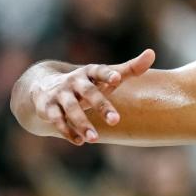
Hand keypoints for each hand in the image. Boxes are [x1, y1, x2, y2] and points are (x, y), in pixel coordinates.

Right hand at [31, 49, 154, 144]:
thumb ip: (130, 68)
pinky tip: (80, 142)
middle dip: (101, 106)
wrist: (44, 85)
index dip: (108, 74)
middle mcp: (74, 81)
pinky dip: (67, 131)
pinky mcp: (48, 108)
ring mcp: (60, 94)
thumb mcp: (107, 75)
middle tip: (116, 121)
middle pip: (88, 92)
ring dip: (82, 123)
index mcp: (89, 72)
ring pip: (71, 108)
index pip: (99, 71)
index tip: (117, 78)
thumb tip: (152, 53)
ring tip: (95, 139)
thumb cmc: (88, 82)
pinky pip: (57, 120)